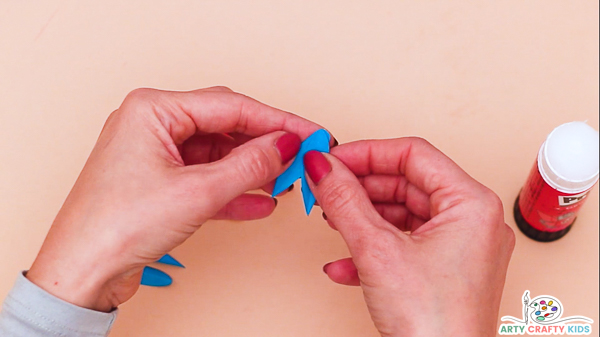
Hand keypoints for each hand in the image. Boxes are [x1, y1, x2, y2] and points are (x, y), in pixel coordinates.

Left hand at [27, 87, 328, 311]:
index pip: (230, 106)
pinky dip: (234, 190)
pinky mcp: (161, 183)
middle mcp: (153, 125)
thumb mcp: (197, 192)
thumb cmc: (115, 226)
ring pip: (219, 153)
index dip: (276, 120)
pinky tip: (261, 202)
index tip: (308, 132)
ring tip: (286, 180)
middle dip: (265, 144)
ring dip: (252, 169)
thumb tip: (284, 146)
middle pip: (225, 126)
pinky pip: (207, 178)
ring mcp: (157, 155)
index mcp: (153, 109)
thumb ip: (248, 166)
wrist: (82, 273)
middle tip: (300, 155)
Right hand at [304, 138, 514, 336]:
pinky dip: (373, 249)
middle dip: (360, 188)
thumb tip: (322, 167)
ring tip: (331, 220)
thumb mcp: (377, 250)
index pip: (414, 154)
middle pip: (406, 184)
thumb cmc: (433, 323)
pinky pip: (405, 246)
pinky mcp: (445, 273)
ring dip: (362, 218)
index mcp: (471, 204)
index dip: (367, 152)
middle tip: (325, 187)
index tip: (333, 158)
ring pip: (402, 216)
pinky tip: (343, 264)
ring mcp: (460, 249)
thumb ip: (345, 201)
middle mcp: (472, 222)